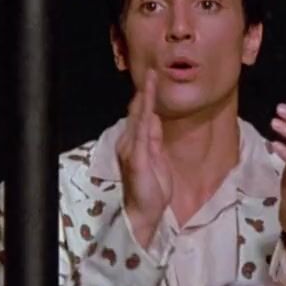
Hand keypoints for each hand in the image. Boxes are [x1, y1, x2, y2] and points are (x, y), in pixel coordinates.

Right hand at [115, 70, 171, 246]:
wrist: (144, 213)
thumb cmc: (151, 190)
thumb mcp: (156, 159)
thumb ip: (154, 139)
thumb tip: (155, 119)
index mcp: (134, 143)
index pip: (141, 116)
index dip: (147, 98)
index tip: (153, 81)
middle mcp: (128, 142)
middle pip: (138, 113)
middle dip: (145, 93)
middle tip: (152, 72)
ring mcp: (131, 149)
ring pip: (139, 118)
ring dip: (145, 99)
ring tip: (150, 81)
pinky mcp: (136, 157)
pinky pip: (142, 131)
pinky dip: (144, 115)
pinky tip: (148, 104)